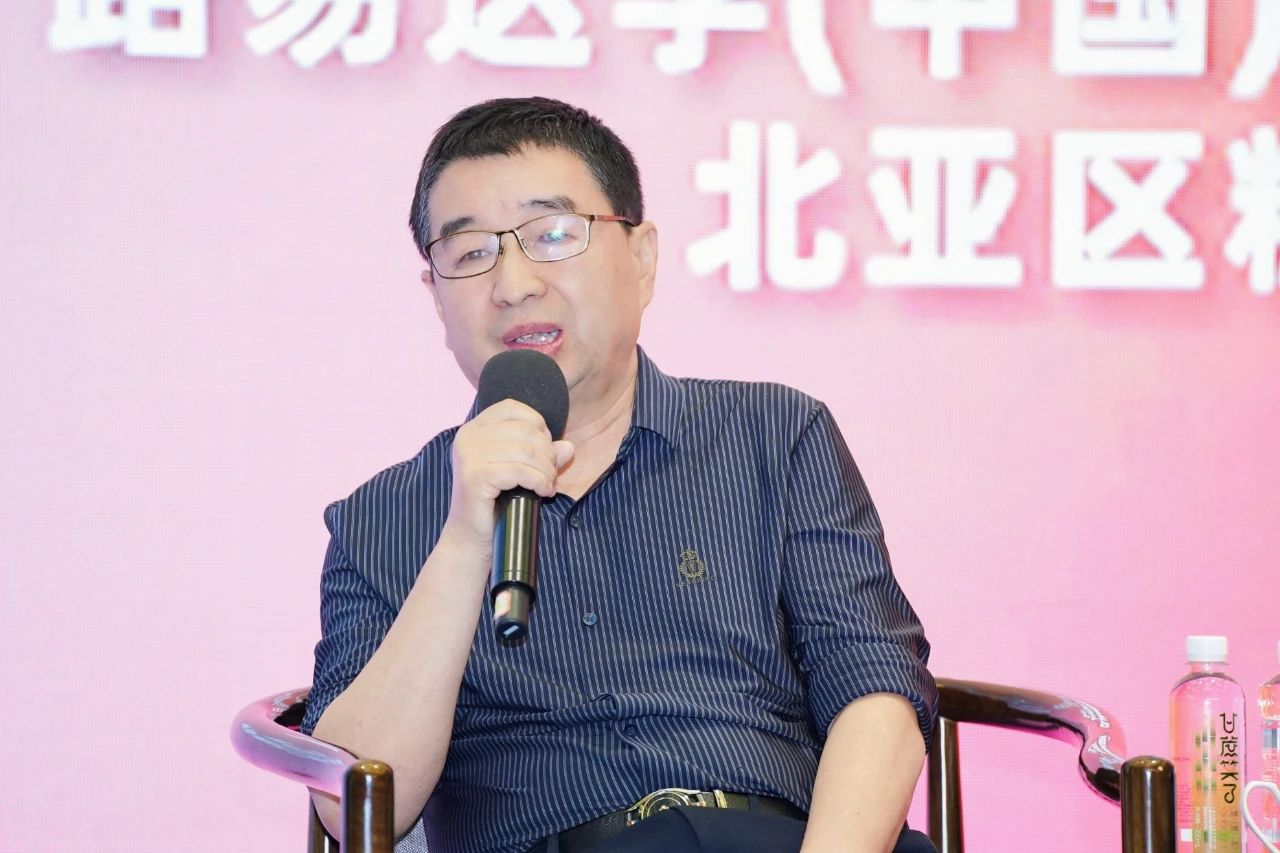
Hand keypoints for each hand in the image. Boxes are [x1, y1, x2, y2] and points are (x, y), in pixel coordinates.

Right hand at [441, 399, 574, 556]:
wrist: (471, 541)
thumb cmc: (497, 504)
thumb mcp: (521, 472)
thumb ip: (543, 455)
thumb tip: (568, 446)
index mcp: (474, 429)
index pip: (513, 408)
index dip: (537, 424)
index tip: (545, 451)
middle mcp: (467, 438)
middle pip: (525, 430)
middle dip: (547, 453)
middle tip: (550, 475)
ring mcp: (469, 456)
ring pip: (526, 451)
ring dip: (546, 470)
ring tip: (547, 485)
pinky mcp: (475, 477)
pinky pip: (520, 471)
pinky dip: (540, 481)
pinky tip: (543, 493)